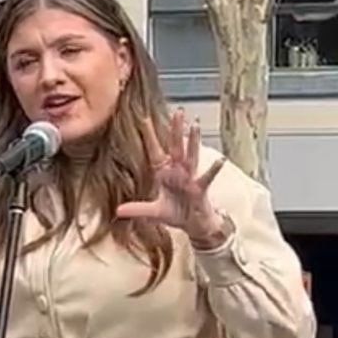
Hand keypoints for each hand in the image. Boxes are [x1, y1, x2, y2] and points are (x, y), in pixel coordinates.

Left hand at [116, 108, 228, 246]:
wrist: (194, 225)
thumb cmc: (177, 213)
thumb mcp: (154, 211)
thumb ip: (136, 209)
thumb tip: (116, 211)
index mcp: (165, 173)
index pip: (155, 152)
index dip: (150, 136)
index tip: (144, 119)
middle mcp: (178, 171)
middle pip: (176, 146)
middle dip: (176, 130)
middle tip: (177, 112)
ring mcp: (190, 178)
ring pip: (191, 155)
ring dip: (193, 141)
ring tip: (195, 125)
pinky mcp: (200, 189)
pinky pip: (207, 177)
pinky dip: (214, 169)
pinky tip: (221, 160)